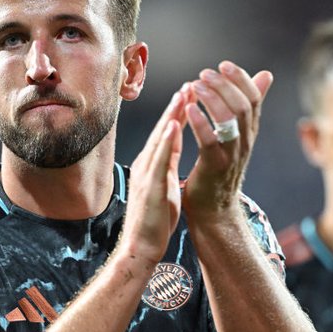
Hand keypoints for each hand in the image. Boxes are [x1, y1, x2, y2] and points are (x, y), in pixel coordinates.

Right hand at [119, 89, 186, 265]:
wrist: (141, 247)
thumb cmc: (154, 220)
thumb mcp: (164, 187)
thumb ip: (166, 167)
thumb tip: (173, 150)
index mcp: (152, 166)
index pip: (167, 134)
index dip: (178, 113)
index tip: (191, 93)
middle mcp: (147, 165)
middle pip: (164, 130)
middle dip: (177, 106)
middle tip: (191, 83)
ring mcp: (147, 174)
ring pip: (161, 139)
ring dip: (172, 115)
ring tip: (185, 94)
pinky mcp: (151, 186)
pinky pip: (160, 160)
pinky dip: (166, 141)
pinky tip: (174, 125)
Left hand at [181, 60, 272, 223]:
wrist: (214, 209)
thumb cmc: (221, 167)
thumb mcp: (238, 134)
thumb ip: (249, 105)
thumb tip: (266, 75)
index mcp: (249, 132)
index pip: (254, 98)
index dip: (240, 79)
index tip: (223, 65)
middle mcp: (245, 141)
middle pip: (243, 105)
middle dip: (223, 85)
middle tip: (204, 74)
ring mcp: (231, 155)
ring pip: (230, 120)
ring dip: (212, 98)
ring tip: (195, 86)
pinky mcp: (214, 167)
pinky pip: (210, 141)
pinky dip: (200, 122)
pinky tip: (189, 109)